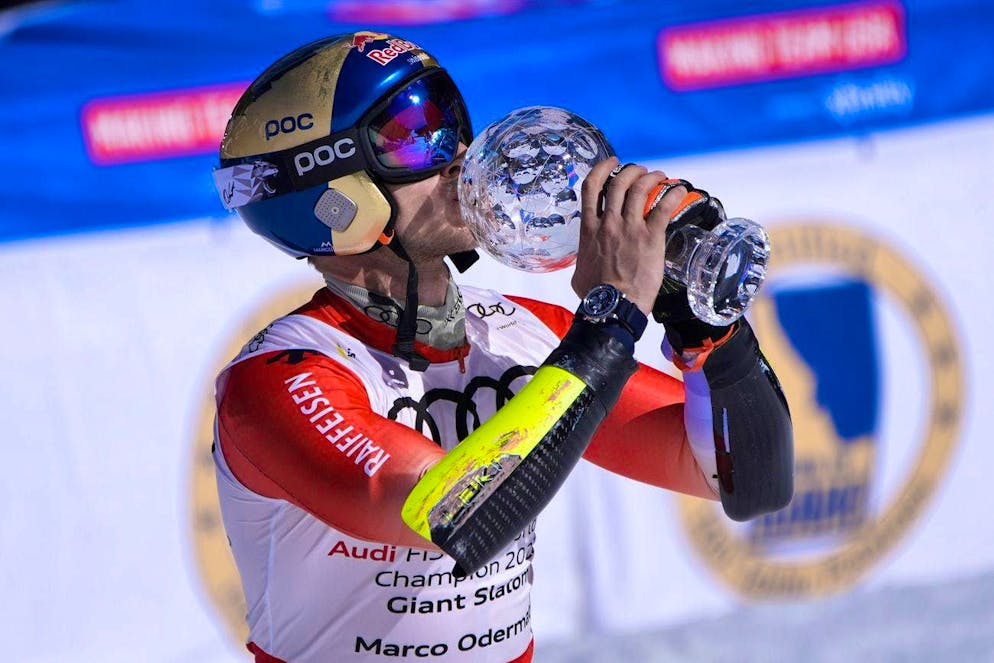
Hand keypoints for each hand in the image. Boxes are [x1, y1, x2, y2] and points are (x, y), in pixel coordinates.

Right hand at [571, 157, 688, 313]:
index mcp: (589, 228)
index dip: (602, 168)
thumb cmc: (595, 294)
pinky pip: (664, 207)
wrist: (612, 305)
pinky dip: (673, 195)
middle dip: (632, 170)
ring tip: (660, 176)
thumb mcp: (579, 271)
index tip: (612, 163)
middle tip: (641, 171)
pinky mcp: (651, 238)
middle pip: (619, 181)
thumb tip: (586, 260)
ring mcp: (630, 228)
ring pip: (640, 188)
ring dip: (652, 177)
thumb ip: (584, 258)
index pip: (591, 187)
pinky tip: (679, 191)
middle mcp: (609, 223)